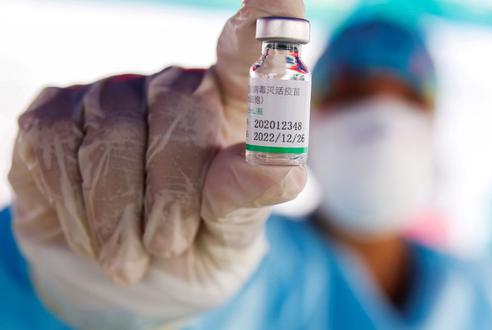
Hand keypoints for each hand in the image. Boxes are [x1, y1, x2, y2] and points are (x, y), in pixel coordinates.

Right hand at [8, 0, 305, 326]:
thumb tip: (282, 167)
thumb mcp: (231, 235)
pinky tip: (92, 234)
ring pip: (112, 133)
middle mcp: (176, 88)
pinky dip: (74, 205)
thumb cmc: (195, 247)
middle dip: (171, 192)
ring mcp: (115, 94)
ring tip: (130, 259)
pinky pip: (56, 144)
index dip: (265, 18)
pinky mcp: (58, 112)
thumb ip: (250, 198)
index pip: (251, 52)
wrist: (129, 279)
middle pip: (179, 110)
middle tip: (168, 246)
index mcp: (234, 109)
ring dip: (118, 214)